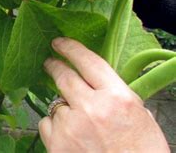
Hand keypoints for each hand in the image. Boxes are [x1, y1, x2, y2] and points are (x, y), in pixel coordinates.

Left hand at [39, 37, 168, 152]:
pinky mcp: (57, 144)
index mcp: (117, 97)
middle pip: (63, 75)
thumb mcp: (139, 116)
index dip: (70, 48)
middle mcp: (92, 108)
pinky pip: (46, 124)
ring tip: (79, 126)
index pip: (88, 61)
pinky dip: (54, 128)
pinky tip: (70, 138)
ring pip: (54, 103)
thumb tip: (92, 79)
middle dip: (54, 66)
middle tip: (50, 63)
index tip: (59, 42)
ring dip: (62, 109)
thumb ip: (114, 94)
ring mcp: (71, 127)